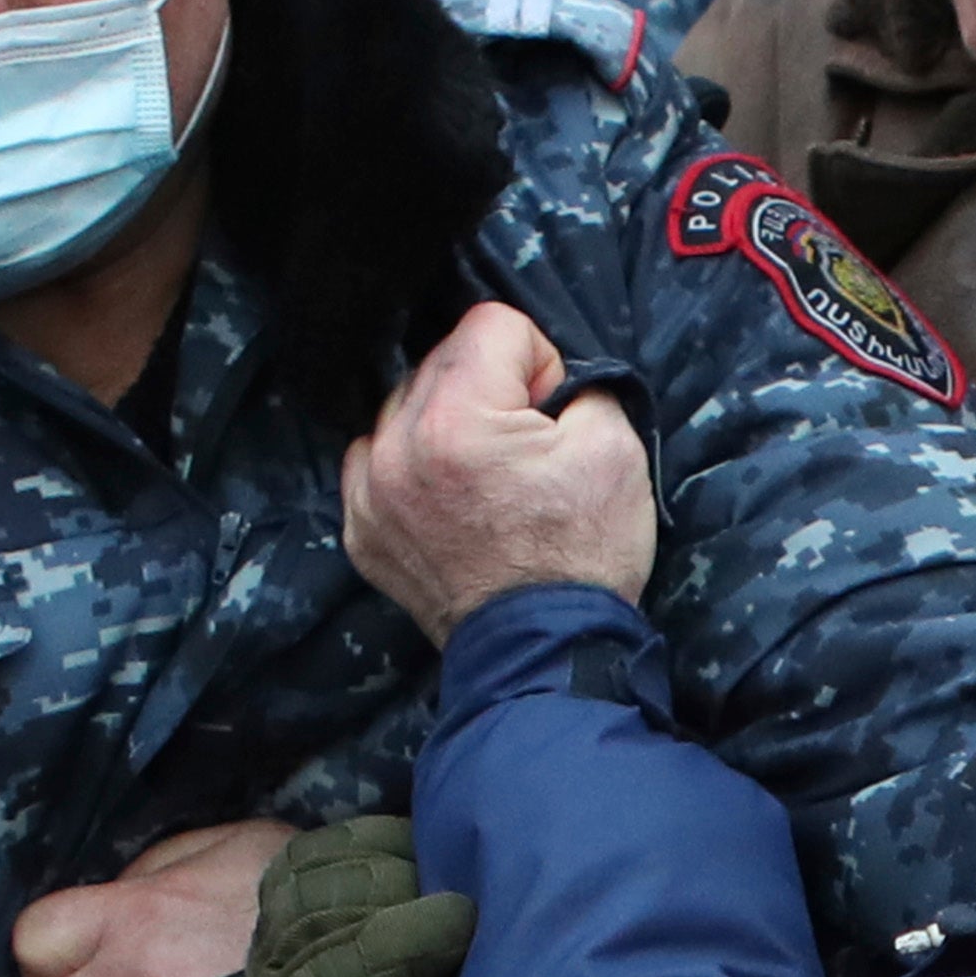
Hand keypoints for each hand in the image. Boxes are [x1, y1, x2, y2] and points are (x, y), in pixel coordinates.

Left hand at [341, 303, 655, 640]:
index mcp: (455, 420)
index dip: (539, 362)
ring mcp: (369, 493)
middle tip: (525, 452)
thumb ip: (579, 380)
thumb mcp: (614, 446)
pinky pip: (378, 461)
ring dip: (446, 424)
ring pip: (406, 406)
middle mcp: (395, 448)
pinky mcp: (361, 528)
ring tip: (488, 480)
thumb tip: (544, 375)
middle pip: (442, 359)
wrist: (545, 653)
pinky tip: (453, 501)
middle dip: (490, 389)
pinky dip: (413, 467)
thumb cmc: (583, 554)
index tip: (552, 414)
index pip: (492, 323)